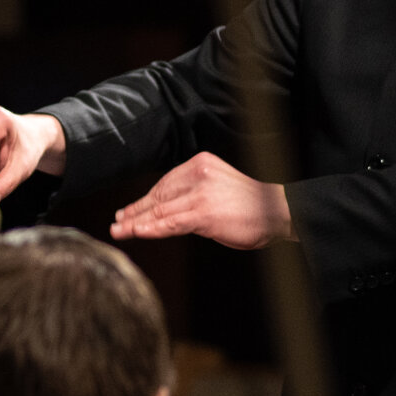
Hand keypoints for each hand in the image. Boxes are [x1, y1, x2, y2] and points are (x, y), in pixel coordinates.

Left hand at [110, 152, 292, 249]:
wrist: (278, 211)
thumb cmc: (251, 205)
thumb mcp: (218, 188)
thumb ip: (193, 194)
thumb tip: (166, 209)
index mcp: (200, 164)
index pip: (165, 184)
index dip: (144, 200)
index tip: (127, 211)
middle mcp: (198, 174)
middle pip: (159, 195)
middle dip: (135, 211)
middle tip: (117, 222)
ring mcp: (200, 193)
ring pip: (161, 209)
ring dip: (137, 222)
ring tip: (120, 230)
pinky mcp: (203, 212)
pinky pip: (171, 222)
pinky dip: (152, 228)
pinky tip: (138, 232)